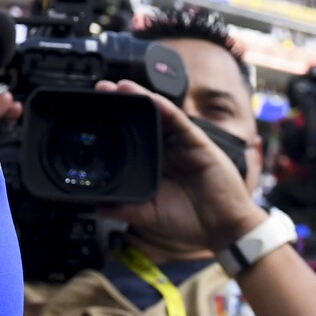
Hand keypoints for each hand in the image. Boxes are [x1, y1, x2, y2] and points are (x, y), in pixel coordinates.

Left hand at [93, 80, 259, 254]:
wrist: (222, 229)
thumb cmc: (189, 221)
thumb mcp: (148, 214)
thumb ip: (124, 207)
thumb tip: (96, 206)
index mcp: (155, 165)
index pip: (132, 138)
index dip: (114, 125)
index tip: (93, 114)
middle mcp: (167, 150)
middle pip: (143, 120)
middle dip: (123, 104)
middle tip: (101, 89)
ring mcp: (182, 145)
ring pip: (160, 114)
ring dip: (142, 98)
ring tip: (121, 86)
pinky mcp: (198, 143)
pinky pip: (181, 122)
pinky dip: (166, 108)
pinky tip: (152, 99)